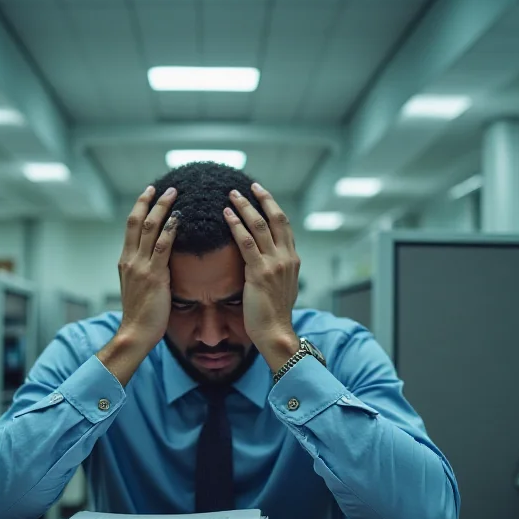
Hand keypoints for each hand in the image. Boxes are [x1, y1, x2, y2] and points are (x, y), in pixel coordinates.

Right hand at [98, 186, 178, 385]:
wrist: (135, 333)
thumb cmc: (141, 316)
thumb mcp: (138, 289)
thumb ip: (145, 272)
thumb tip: (157, 263)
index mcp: (125, 262)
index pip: (131, 228)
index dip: (139, 208)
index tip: (149, 193)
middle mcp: (130, 260)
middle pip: (137, 222)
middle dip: (150, 201)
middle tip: (162, 186)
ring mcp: (141, 267)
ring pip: (150, 228)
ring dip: (163, 208)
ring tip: (175, 194)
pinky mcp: (154, 275)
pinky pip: (163, 246)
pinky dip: (171, 229)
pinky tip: (180, 218)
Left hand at [223, 183, 300, 371]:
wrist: (275, 332)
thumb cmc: (274, 315)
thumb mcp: (280, 287)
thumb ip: (276, 270)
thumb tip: (267, 262)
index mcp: (292, 260)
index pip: (284, 225)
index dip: (273, 207)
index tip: (261, 193)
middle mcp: (287, 258)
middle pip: (276, 219)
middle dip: (262, 199)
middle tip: (248, 186)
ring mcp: (275, 264)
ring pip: (260, 226)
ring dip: (245, 207)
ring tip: (231, 195)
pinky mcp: (260, 273)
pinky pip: (246, 242)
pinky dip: (236, 225)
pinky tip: (226, 215)